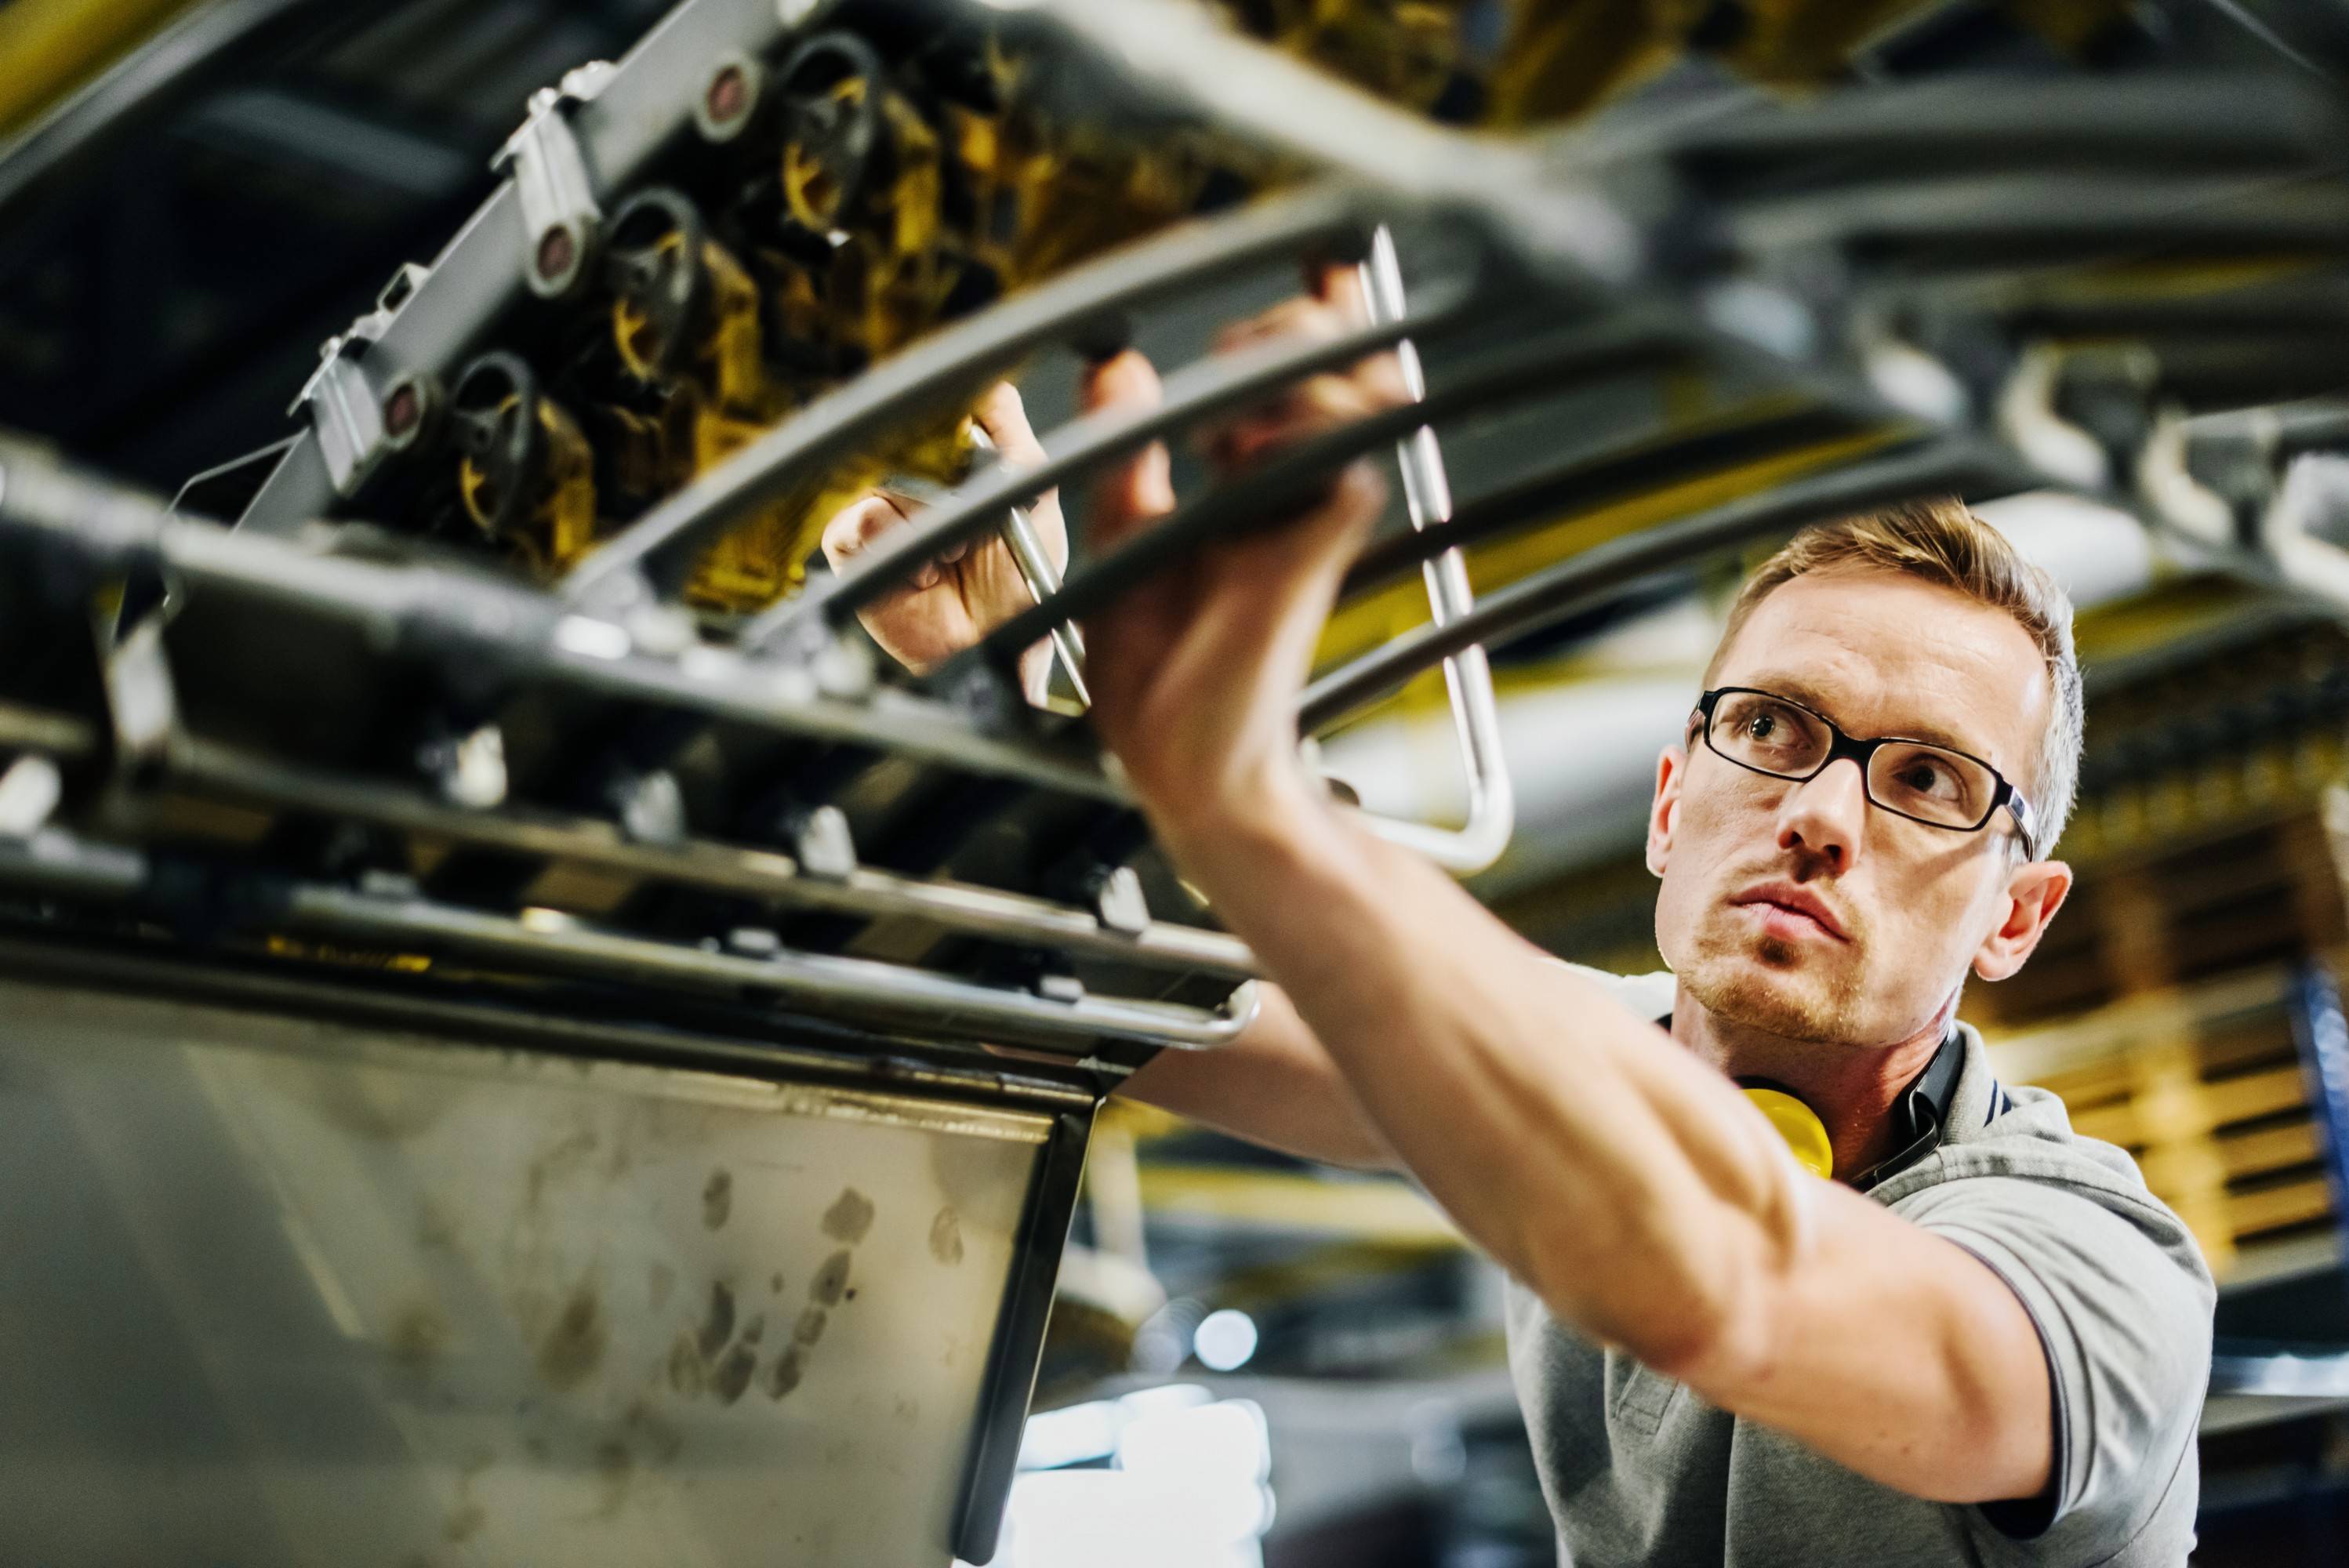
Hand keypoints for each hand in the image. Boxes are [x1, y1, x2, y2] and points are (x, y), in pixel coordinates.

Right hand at [821, 383, 1063, 699]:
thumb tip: (990, 384)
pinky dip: (895, 546)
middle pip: (905, 440)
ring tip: (953, 557)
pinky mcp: (850, 547)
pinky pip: (857, 520)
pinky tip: (922, 574)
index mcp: (956, 458)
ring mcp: (879, 508)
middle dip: (947, 486)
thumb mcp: (1036, 498)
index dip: (952, 425)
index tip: (975, 452)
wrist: (996, 650)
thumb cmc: (1020, 587)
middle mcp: (913, 477)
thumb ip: (1014, 435)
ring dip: (926, 522)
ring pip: (883, 479)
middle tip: (976, 529)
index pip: (936, 408)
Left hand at [1077, 266, 1407, 851]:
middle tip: (1232, 362)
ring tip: (1224, 430)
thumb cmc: (1160, 676)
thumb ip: (1127, 462)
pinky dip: (1292, 448)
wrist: (1185, 772)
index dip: (1300, 317)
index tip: (1282, 286)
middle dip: (1288, 333)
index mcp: (1252, 487)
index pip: (1299, 374)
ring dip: (1287, 385)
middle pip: (1338, 365)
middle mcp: (1295, 496)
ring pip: (1349, 401)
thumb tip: (1117, 368)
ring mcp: (1312, 525)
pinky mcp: (1311, 562)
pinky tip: (1238, 459)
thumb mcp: (1124, 545)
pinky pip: (1336, 474)